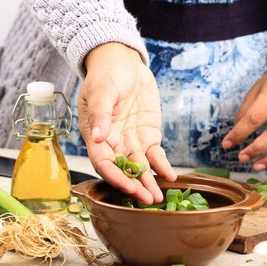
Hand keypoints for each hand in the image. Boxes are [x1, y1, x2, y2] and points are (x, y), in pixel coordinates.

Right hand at [79, 42, 176, 204]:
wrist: (122, 62)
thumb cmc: (106, 74)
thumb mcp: (101, 90)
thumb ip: (100, 114)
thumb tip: (98, 137)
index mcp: (95, 136)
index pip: (103, 163)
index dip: (115, 177)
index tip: (128, 187)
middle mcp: (113, 144)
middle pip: (123, 170)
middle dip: (135, 187)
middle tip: (147, 200)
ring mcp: (131, 141)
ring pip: (141, 168)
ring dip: (149, 183)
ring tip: (158, 199)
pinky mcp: (148, 136)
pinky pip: (156, 156)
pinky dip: (163, 167)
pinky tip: (171, 177)